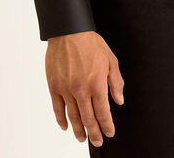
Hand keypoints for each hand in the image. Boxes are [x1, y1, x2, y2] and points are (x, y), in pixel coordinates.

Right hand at [46, 30, 124, 147]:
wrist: (68, 31)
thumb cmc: (90, 43)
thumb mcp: (110, 59)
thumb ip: (116, 82)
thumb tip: (119, 100)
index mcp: (97, 83)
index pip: (103, 112)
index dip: (107, 125)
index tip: (110, 132)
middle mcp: (81, 89)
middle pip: (88, 118)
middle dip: (94, 132)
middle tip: (98, 141)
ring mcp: (66, 89)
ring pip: (72, 116)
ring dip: (78, 130)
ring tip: (82, 138)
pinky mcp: (54, 86)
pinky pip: (57, 108)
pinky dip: (61, 119)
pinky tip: (65, 126)